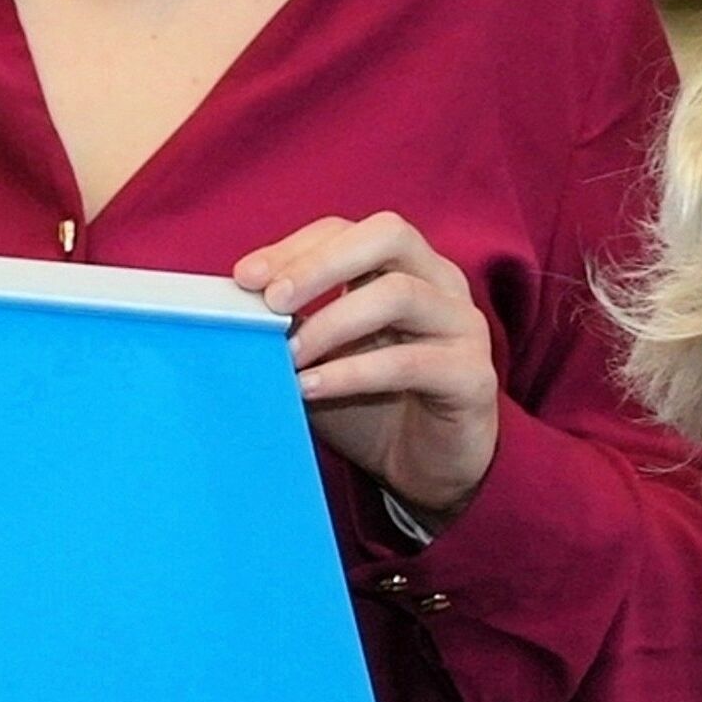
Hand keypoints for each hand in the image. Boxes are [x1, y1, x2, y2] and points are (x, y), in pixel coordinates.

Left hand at [233, 211, 504, 516]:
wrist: (423, 470)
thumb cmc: (371, 406)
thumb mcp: (321, 360)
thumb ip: (290, 328)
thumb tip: (230, 311)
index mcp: (401, 267)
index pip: (348, 231)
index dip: (295, 247)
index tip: (244, 278)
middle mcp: (438, 284)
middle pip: (387, 236)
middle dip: (321, 264)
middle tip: (272, 301)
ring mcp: (462, 326)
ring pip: (399, 294)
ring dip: (333, 321)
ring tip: (288, 355)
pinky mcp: (471, 376)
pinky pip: (410, 362)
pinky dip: (353, 372)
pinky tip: (311, 388)